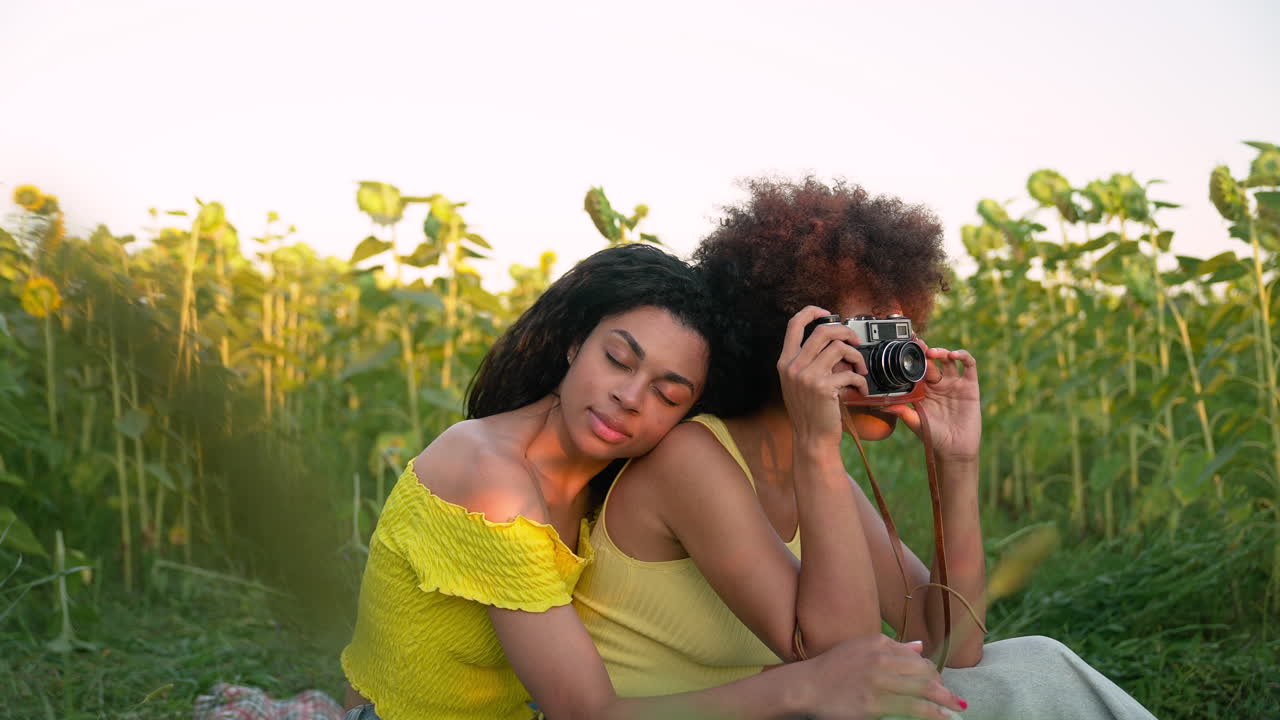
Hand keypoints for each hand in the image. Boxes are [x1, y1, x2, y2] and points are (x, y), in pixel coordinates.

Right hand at [777, 307, 868, 449]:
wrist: (812, 438)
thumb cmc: (809, 411)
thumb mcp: (797, 383)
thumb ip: (806, 361)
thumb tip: (833, 342)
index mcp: (785, 362)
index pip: (794, 324)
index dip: (812, 312)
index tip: (828, 313)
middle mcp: (793, 366)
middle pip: (823, 330)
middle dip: (846, 332)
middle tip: (855, 342)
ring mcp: (806, 376)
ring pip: (840, 348)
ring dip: (857, 357)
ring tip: (861, 370)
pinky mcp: (823, 387)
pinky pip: (850, 373)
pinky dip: (861, 381)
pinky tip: (861, 389)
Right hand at [805, 635, 964, 718]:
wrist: (808, 686)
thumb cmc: (832, 667)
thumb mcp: (860, 647)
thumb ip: (891, 647)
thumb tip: (918, 646)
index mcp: (879, 644)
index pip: (915, 656)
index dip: (930, 671)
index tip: (936, 682)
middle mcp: (881, 659)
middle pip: (924, 671)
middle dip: (941, 685)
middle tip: (951, 698)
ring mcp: (879, 682)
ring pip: (923, 689)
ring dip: (944, 700)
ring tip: (957, 707)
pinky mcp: (876, 703)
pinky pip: (912, 707)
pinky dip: (932, 713)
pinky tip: (942, 717)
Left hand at [883, 344, 980, 461]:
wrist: (954, 449)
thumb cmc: (933, 436)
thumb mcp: (914, 421)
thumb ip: (900, 410)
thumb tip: (879, 403)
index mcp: (923, 390)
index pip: (916, 368)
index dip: (911, 357)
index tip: (903, 346)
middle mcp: (938, 384)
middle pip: (931, 361)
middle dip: (923, 351)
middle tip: (916, 343)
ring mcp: (954, 383)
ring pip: (948, 359)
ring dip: (941, 352)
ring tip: (931, 353)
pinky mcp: (970, 386)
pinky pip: (969, 365)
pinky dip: (963, 356)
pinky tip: (954, 355)